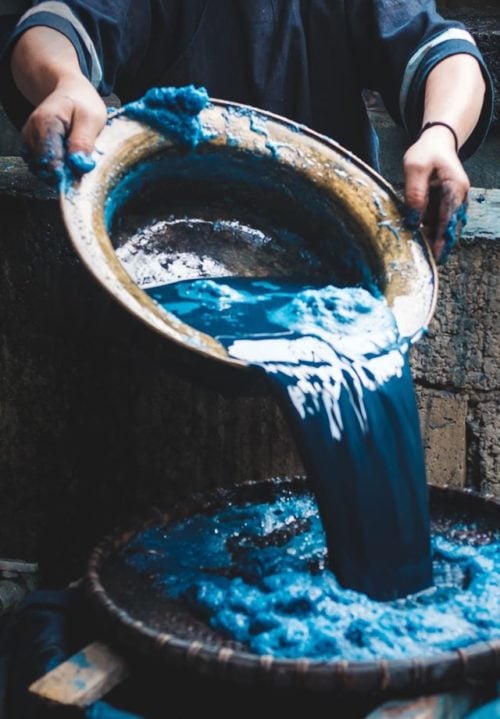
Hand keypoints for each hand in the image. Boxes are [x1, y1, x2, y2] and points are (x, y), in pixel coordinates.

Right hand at [11, 27, 106, 185]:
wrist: (69, 92)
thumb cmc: (82, 104)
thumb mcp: (91, 118)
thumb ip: (84, 142)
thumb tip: (80, 166)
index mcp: (46, 122)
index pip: (51, 159)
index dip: (67, 173)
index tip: (82, 172)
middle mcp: (31, 132)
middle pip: (45, 168)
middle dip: (65, 173)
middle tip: (82, 163)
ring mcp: (28, 141)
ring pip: (43, 171)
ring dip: (61, 172)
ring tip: (75, 156)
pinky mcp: (30, 148)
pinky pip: (42, 168)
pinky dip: (56, 169)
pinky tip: (67, 157)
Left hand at [403, 125, 469, 263]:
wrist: (437, 143)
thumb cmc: (425, 153)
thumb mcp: (414, 168)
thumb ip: (415, 193)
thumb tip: (413, 220)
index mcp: (455, 188)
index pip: (448, 218)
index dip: (442, 239)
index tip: (436, 257)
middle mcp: (459, 198)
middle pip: (449, 227)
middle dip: (438, 245)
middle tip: (425, 262)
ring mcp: (454, 202)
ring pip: (443, 226)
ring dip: (431, 239)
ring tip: (417, 253)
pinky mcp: (445, 206)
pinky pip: (437, 222)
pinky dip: (428, 231)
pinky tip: (416, 240)